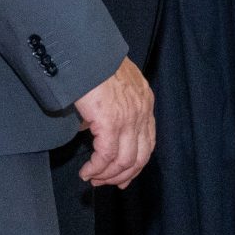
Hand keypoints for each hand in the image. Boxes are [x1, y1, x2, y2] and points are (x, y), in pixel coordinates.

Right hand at [74, 58, 154, 186]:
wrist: (87, 52)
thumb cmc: (94, 62)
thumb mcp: (113, 83)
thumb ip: (112, 105)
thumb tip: (93, 127)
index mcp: (144, 101)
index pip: (148, 142)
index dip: (136, 164)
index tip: (124, 176)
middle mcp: (142, 112)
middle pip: (140, 157)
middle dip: (123, 175)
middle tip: (106, 183)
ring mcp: (129, 118)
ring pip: (125, 161)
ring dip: (108, 175)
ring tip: (93, 178)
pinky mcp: (111, 122)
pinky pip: (106, 156)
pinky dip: (96, 168)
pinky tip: (86, 172)